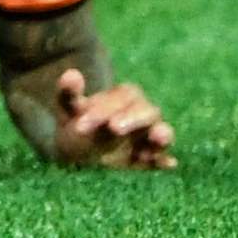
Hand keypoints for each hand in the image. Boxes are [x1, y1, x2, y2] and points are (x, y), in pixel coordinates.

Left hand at [43, 68, 175, 168]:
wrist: (78, 151)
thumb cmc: (77, 124)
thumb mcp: (68, 110)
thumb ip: (69, 94)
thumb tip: (71, 73)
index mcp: (121, 97)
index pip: (122, 97)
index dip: (104, 109)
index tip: (81, 126)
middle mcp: (139, 114)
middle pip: (148, 111)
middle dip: (133, 118)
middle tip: (114, 128)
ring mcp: (146, 137)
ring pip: (163, 131)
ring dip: (162, 135)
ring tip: (157, 138)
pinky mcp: (149, 159)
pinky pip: (161, 159)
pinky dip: (164, 161)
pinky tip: (168, 164)